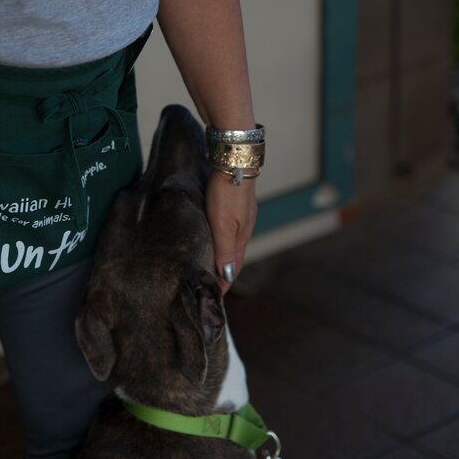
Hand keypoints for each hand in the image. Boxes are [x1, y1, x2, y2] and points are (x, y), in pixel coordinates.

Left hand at [206, 170, 256, 292]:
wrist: (235, 161)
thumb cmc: (227, 192)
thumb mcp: (222, 225)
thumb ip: (224, 250)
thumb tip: (227, 276)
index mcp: (241, 237)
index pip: (232, 268)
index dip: (224, 283)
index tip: (216, 297)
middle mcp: (244, 229)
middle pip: (234, 258)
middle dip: (225, 274)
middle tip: (214, 288)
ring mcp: (242, 217)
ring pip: (233, 244)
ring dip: (225, 258)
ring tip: (215, 268)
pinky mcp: (237, 206)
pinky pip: (230, 231)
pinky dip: (224, 242)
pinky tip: (218, 239)